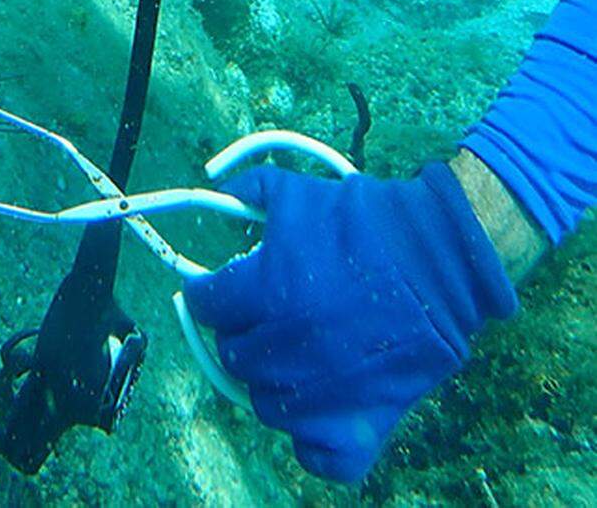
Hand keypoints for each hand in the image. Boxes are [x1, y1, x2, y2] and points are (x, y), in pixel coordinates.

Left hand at [184, 162, 517, 482]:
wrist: (440, 257)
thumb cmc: (367, 220)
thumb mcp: (300, 192)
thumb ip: (250, 191)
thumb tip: (216, 191)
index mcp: (266, 290)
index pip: (208, 304)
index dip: (209, 293)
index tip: (216, 290)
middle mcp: (286, 346)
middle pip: (233, 355)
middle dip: (239, 334)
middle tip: (260, 317)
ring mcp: (322, 392)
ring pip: (265, 403)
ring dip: (270, 380)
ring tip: (289, 355)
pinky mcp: (361, 424)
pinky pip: (317, 456)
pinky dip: (311, 439)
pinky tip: (315, 408)